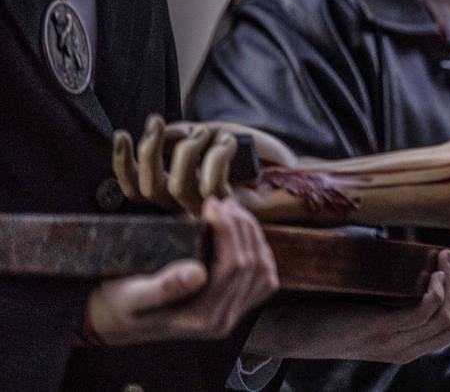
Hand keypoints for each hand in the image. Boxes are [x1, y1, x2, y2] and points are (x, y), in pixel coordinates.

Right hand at [84, 196, 278, 344]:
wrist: (115, 320)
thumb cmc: (119, 305)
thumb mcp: (131, 296)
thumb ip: (164, 288)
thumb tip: (197, 273)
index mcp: (202, 318)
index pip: (233, 268)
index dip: (228, 230)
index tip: (212, 204)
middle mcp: (223, 320)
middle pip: (251, 265)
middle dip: (241, 226)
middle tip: (222, 201)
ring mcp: (232, 313)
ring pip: (262, 269)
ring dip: (252, 234)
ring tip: (232, 210)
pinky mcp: (234, 304)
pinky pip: (262, 277)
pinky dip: (258, 249)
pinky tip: (242, 231)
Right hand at [113, 114, 298, 213]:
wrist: (288, 175)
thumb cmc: (250, 156)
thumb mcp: (211, 139)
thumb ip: (185, 136)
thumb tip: (169, 132)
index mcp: (175, 193)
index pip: (136, 189)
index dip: (122, 164)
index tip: (121, 134)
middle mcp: (185, 207)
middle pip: (151, 188)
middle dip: (148, 151)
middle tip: (156, 122)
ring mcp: (207, 211)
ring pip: (178, 185)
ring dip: (187, 149)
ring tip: (205, 131)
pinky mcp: (231, 209)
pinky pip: (213, 182)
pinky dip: (217, 153)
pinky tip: (229, 141)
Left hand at [245, 250, 449, 362]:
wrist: (295, 333)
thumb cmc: (332, 318)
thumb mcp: (372, 316)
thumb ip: (396, 306)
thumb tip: (420, 272)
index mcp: (408, 350)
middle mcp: (405, 351)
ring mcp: (394, 342)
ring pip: (445, 316)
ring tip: (447, 258)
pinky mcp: (380, 328)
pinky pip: (424, 311)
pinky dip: (436, 289)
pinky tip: (433, 272)